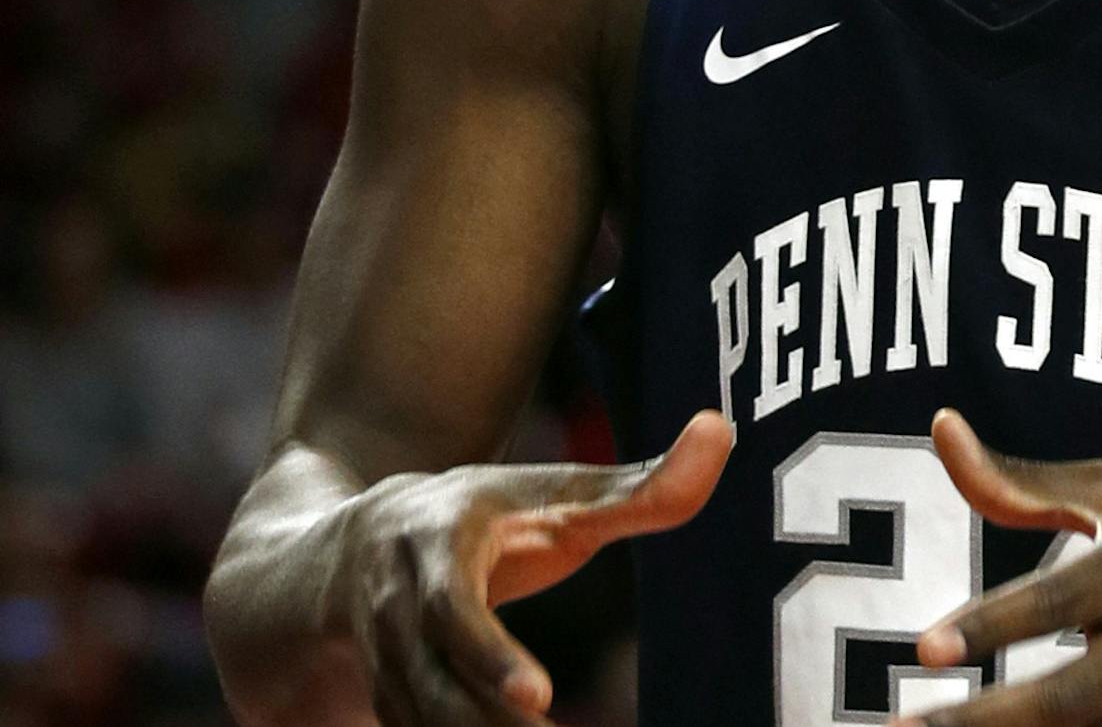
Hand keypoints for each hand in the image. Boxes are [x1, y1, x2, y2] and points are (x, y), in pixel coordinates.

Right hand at [336, 412, 730, 725]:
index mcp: (437, 541)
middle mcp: (393, 602)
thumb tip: (720, 428)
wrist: (359, 545)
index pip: (452, 606)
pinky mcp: (378, 697)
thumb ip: (642, 487)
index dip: (490, 654)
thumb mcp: (558, 495)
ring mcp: (377, 655)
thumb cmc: (493, 516)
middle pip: (428, 680)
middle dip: (483, 721)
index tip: (540, 696)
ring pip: (416, 718)